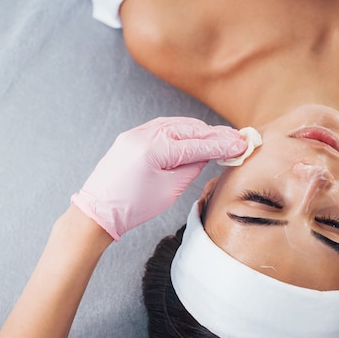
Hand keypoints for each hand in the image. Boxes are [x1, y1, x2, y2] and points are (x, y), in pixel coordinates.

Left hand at [71, 117, 246, 239]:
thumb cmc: (132, 206)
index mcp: (156, 148)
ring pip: (177, 124)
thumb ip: (190, 167)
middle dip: (215, 134)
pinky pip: (162, 127)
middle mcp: (146, 134)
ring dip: (199, 130)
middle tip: (236, 138)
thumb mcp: (169, 190)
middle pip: (190, 129)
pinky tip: (193, 135)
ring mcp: (136, 133)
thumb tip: (205, 155)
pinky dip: (181, 130)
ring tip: (219, 136)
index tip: (241, 144)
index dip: (222, 145)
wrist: (97, 212)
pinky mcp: (131, 137)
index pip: (198, 144)